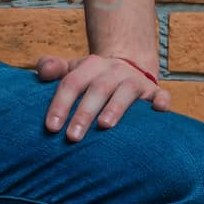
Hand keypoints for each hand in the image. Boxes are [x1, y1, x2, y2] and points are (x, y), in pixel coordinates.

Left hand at [36, 52, 170, 140]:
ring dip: (116, 107)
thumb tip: (42, 72)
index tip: (51, 127)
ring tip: (104, 126)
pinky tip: (160, 110)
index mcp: (90, 66)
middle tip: (72, 137)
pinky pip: (160, 95)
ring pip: (126, 92)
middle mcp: (113, 71)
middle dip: (84, 113)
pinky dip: (161, 101)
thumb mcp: (71, 70)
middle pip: (97, 89)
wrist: (125, 67)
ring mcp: (135, 80)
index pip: (72, 83)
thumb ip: (52, 68)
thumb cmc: (91, 78)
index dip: (60, 105)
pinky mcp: (154, 91)